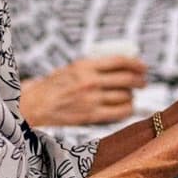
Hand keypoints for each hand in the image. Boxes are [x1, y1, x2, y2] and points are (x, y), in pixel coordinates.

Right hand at [19, 55, 147, 126]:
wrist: (35, 105)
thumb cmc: (55, 85)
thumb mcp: (73, 68)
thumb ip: (95, 66)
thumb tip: (124, 65)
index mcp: (85, 65)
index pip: (119, 61)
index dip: (136, 63)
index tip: (143, 67)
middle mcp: (90, 81)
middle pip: (127, 79)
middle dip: (140, 80)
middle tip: (143, 82)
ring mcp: (91, 100)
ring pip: (125, 96)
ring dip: (132, 96)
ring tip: (130, 96)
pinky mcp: (90, 116)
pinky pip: (119, 112)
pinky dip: (127, 109)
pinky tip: (127, 107)